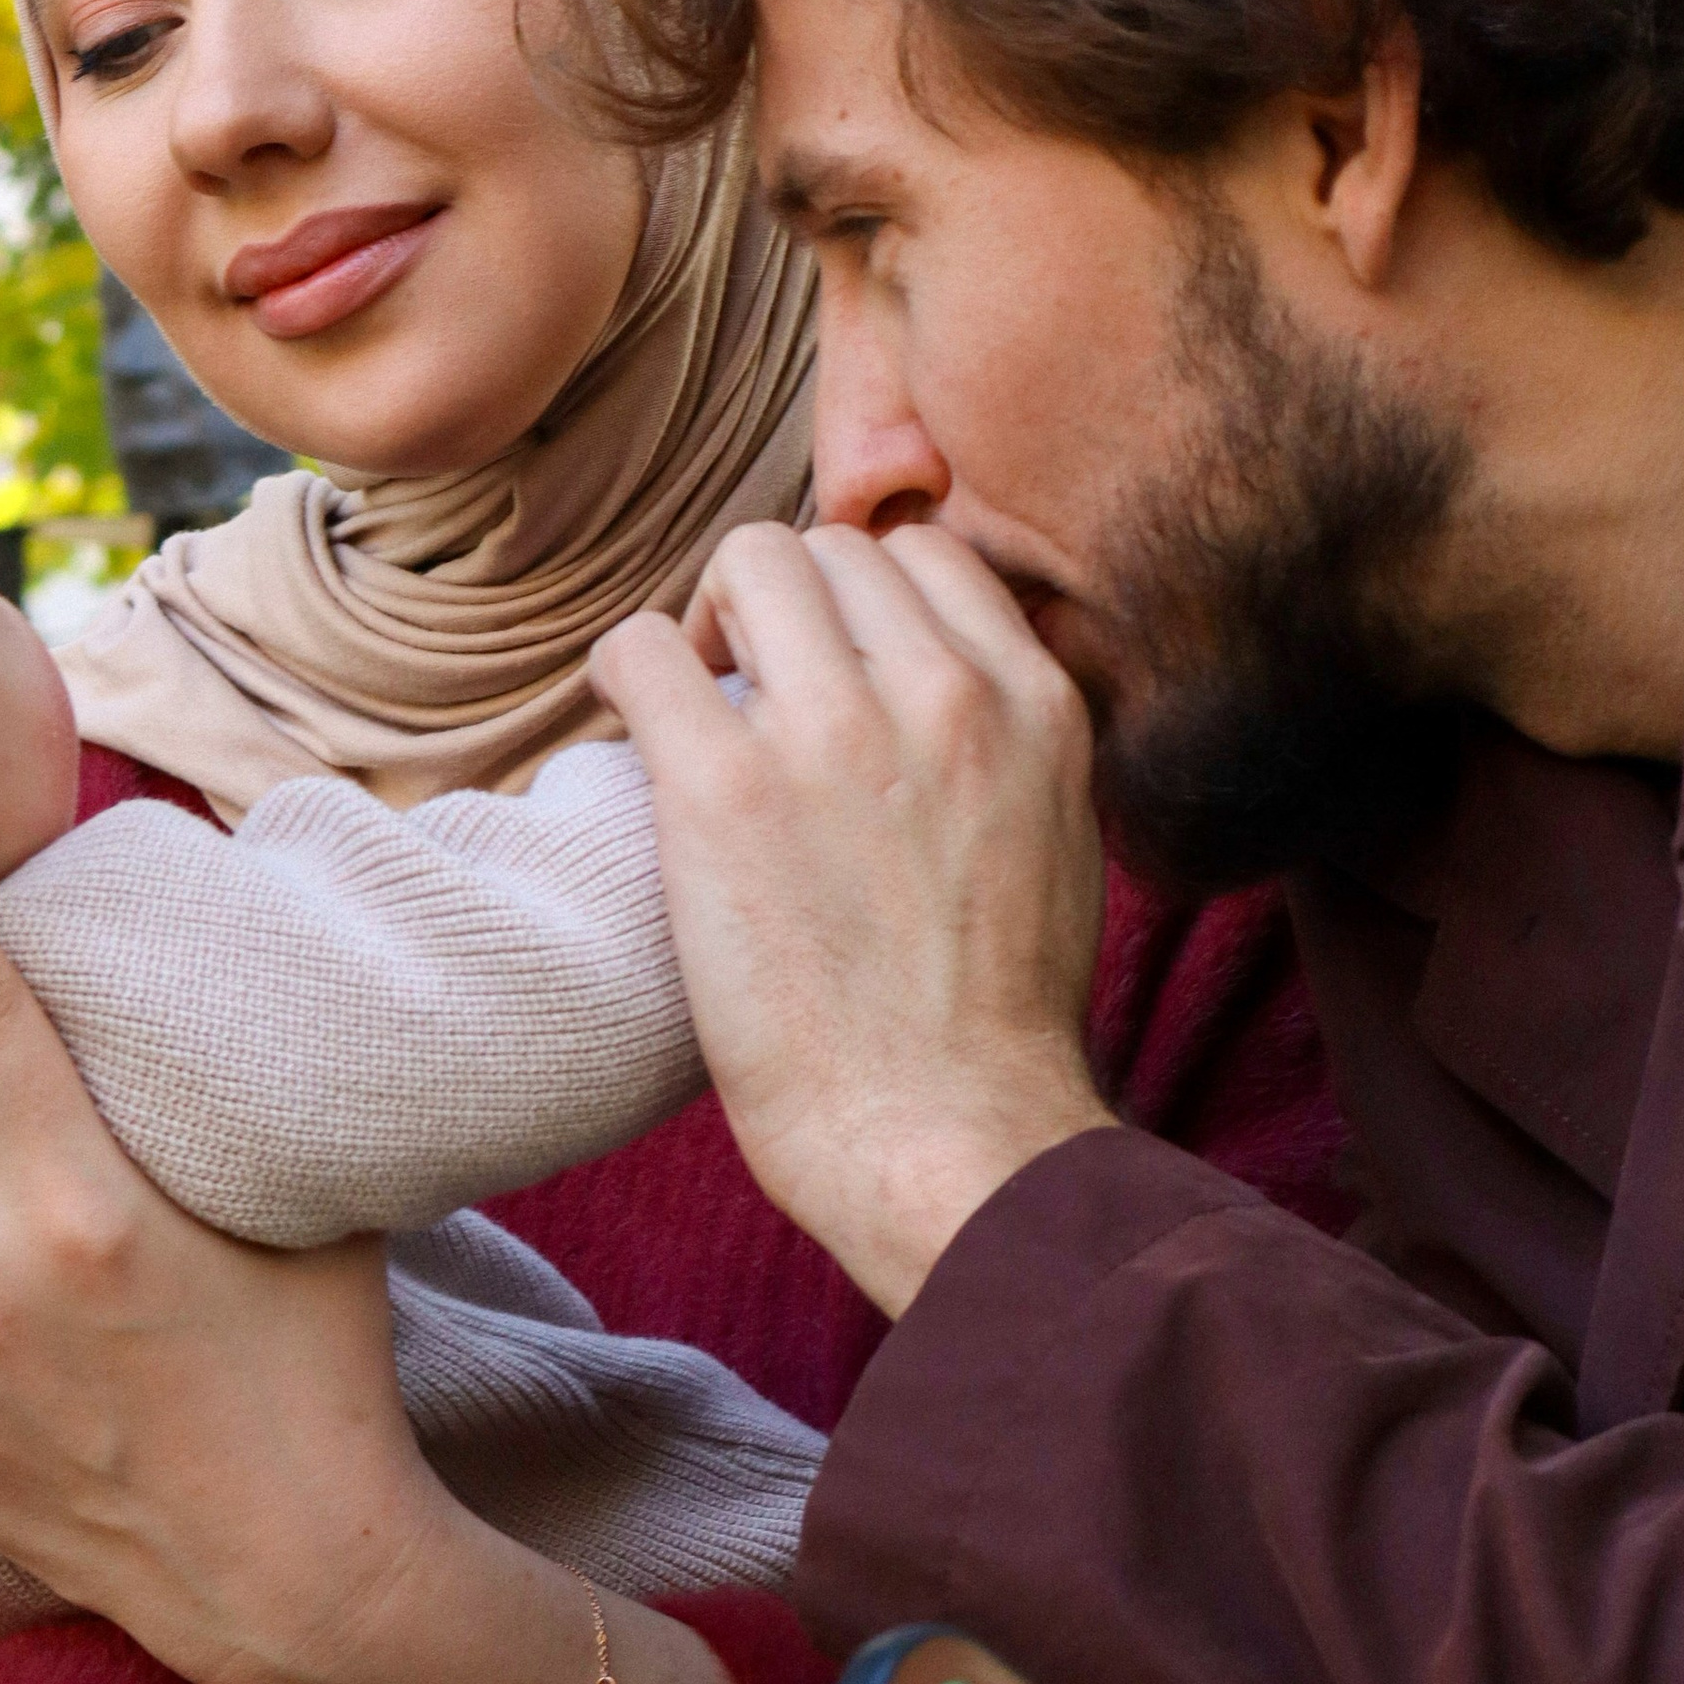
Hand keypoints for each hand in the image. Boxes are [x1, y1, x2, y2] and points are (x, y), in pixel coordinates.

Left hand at [593, 524, 1109, 1313]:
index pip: (923, 552)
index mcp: (1030, 703)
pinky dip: (624, 676)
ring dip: (706, 624)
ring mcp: (832, 734)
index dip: (858, 597)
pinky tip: (631, 734)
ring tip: (693, 709)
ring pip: (743, 561)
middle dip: (777, 603)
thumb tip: (945, 689)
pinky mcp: (723, 788)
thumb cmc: (992, 1025)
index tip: (824, 663)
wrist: (946, 1137)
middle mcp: (940, 694)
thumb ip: (1009, 745)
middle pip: (827, 546)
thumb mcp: (1059, 842)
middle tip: (743, 688)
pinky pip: (639, 651)